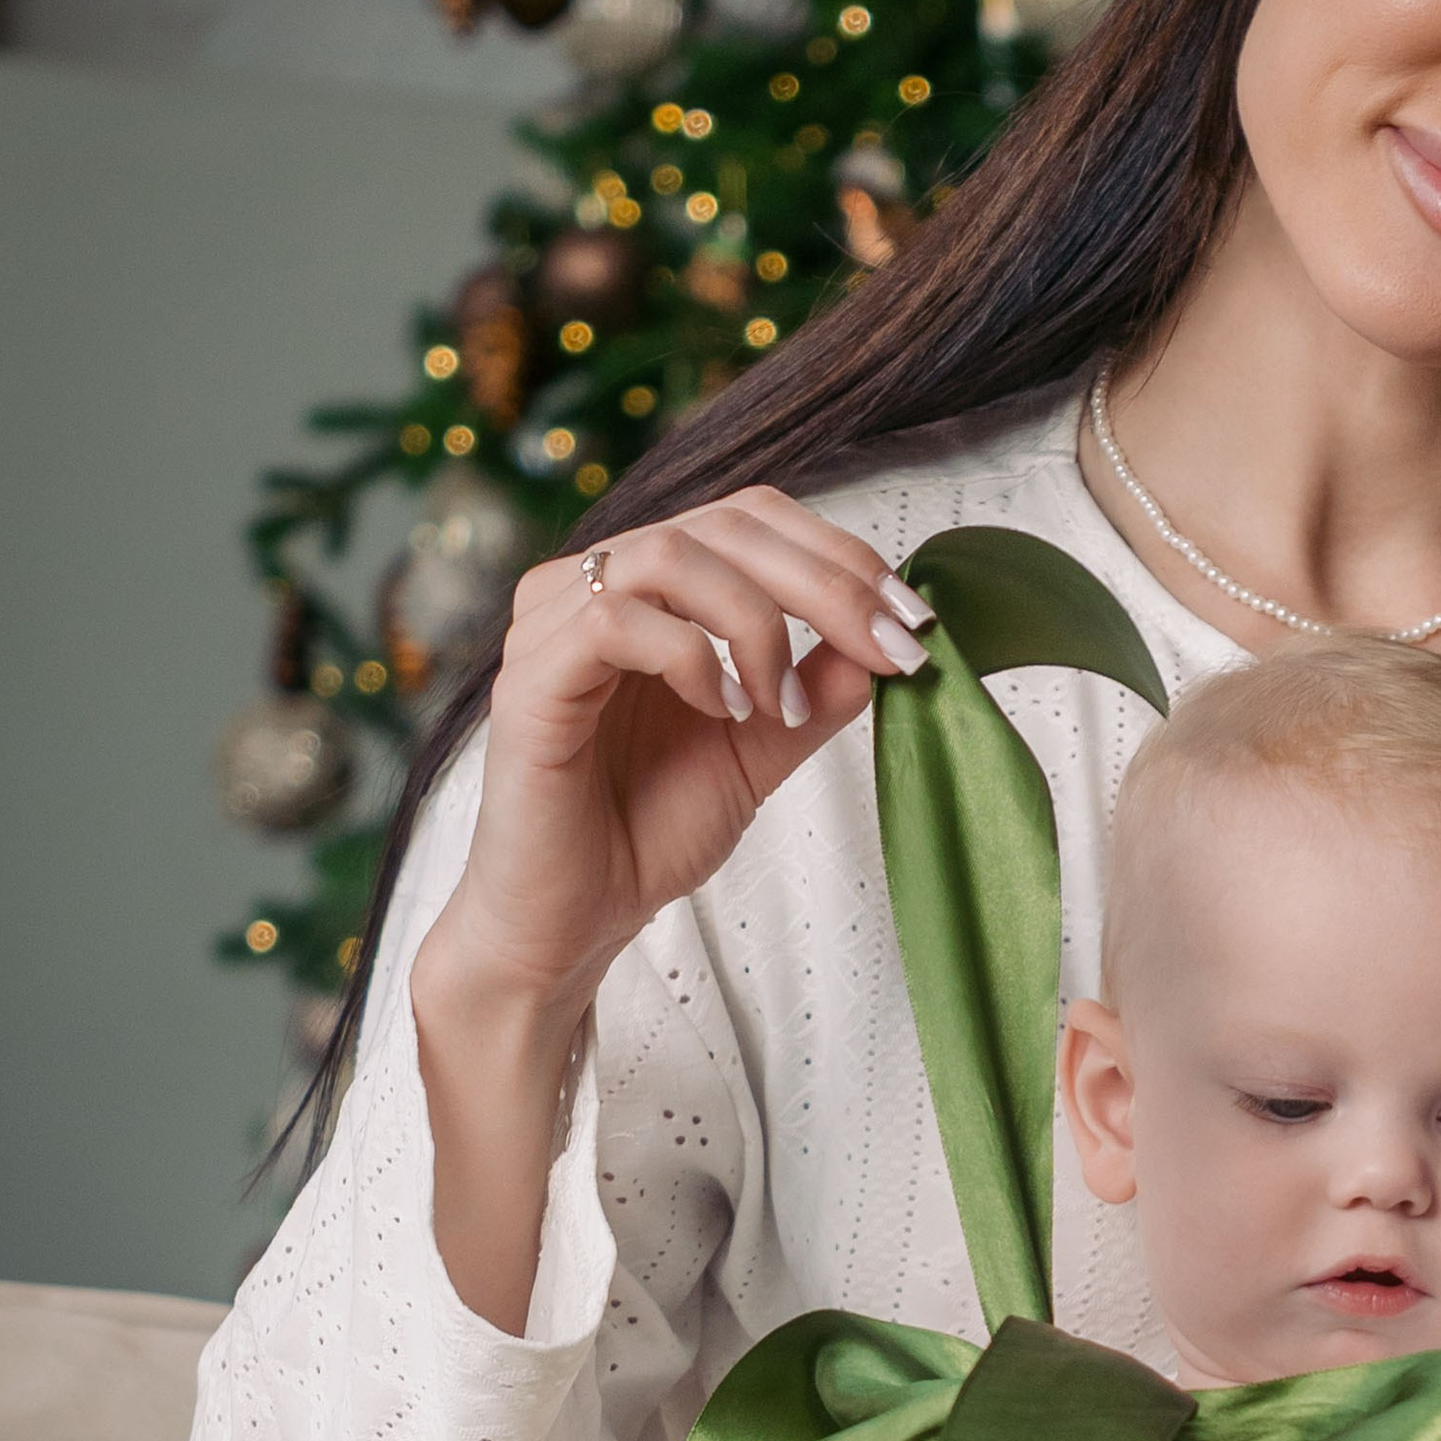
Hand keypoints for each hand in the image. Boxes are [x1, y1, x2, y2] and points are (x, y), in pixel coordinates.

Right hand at [419, 488, 931, 1033]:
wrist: (575, 920)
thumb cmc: (649, 830)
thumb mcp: (763, 747)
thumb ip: (817, 687)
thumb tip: (889, 634)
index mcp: (652, 587)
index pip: (752, 520)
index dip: (840, 554)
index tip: (911, 619)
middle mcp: (596, 584)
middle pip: (723, 523)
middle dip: (826, 583)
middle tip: (886, 646)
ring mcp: (554, 624)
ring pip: (671, 554)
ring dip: (756, 623)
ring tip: (781, 704)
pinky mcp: (530, 677)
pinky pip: (613, 619)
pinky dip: (689, 658)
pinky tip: (722, 712)